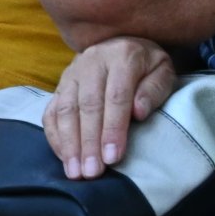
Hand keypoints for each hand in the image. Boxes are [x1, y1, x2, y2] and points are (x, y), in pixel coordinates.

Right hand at [43, 36, 175, 180]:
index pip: (116, 96)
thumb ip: (154, 90)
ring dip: (69, 143)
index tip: (113, 157)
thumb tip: (139, 113)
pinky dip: (55, 136)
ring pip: (66, 109)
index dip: (113, 128)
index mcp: (122, 57)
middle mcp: (92, 61)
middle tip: (92, 172)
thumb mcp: (163, 71)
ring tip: (75, 171)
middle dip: (89, 142)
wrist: (123, 43)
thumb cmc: (147, 66)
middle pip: (88, 105)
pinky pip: (51, 111)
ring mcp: (72, 72)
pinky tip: (64, 157)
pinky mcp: (60, 84)